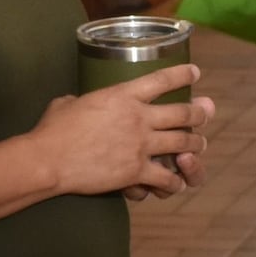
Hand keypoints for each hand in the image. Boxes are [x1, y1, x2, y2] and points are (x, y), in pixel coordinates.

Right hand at [32, 65, 207, 198]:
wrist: (49, 159)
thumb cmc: (53, 130)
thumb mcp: (68, 103)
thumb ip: (80, 99)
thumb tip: (74, 101)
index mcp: (122, 95)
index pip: (162, 79)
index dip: (182, 75)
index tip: (195, 73)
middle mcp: (138, 117)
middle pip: (183, 113)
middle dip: (199, 113)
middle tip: (206, 113)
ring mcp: (140, 145)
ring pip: (183, 143)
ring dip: (196, 145)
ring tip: (200, 145)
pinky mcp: (136, 171)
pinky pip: (167, 178)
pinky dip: (175, 182)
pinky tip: (176, 183)